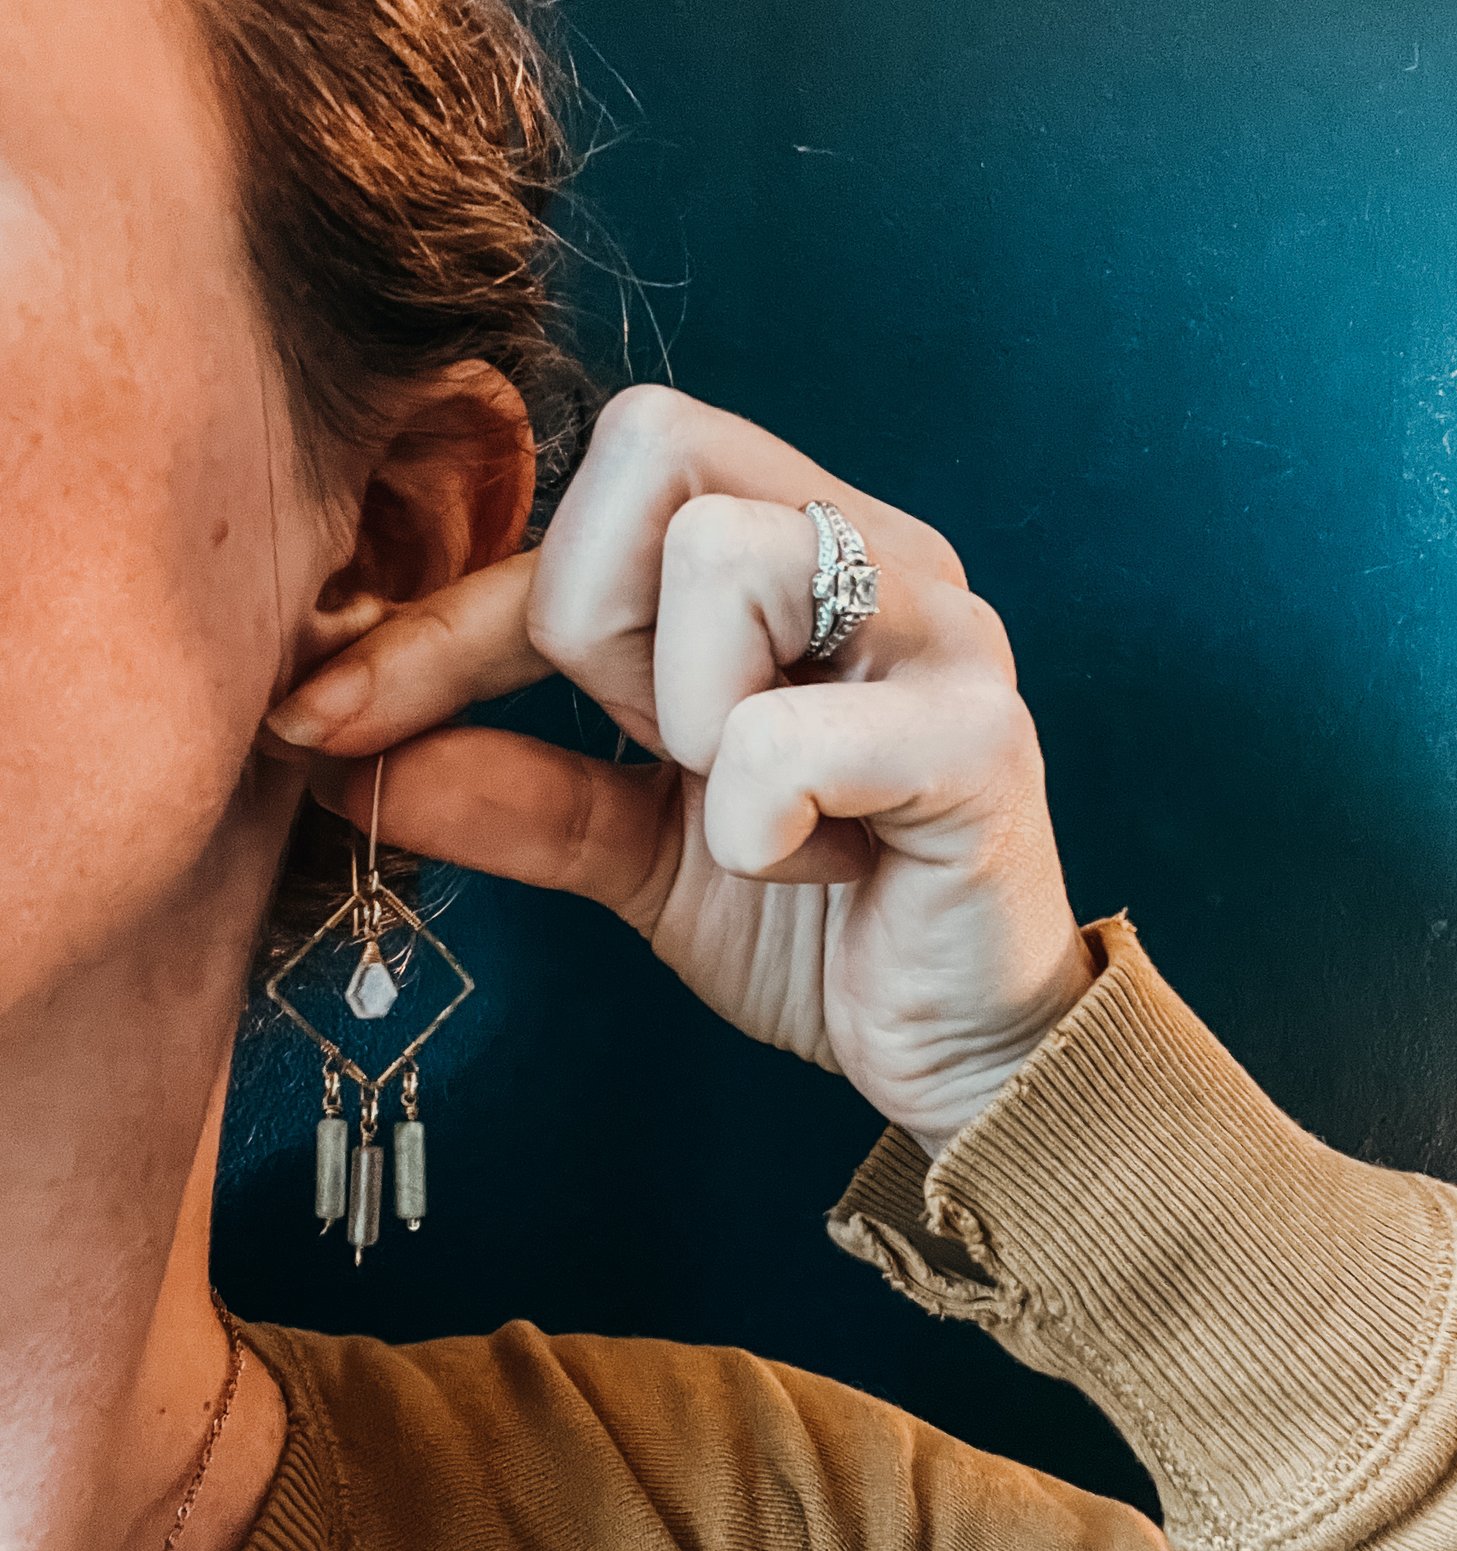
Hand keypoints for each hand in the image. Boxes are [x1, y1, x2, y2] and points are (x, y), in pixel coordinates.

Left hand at [264, 387, 1097, 1158]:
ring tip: (758, 814)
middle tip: (665, 749)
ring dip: (687, 727)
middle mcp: (877, 550)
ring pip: (722, 561)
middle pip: (653, 446)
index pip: (589, 492)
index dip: (440, 611)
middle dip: (596, 630)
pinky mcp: (983, 738)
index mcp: (797, 548)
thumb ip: (507, 787)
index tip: (323, 715)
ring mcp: (942, 631)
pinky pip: (783, 738)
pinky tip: (817, 869)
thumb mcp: (630, 849)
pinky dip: (752, 829)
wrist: (956, 1049)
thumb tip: (336, 754)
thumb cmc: (814, 927)